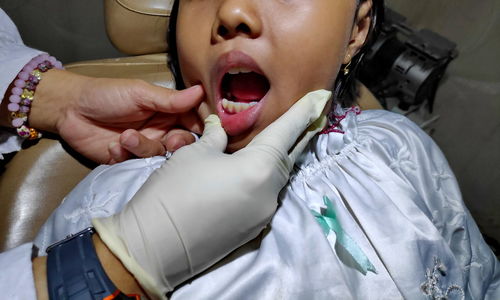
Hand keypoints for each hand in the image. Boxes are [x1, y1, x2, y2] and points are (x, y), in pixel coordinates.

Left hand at [29, 69, 203, 163]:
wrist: (69, 109)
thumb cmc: (107, 94)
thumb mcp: (140, 93)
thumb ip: (170, 99)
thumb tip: (201, 91)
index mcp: (167, 112)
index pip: (193, 122)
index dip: (201, 128)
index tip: (204, 133)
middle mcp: (160, 130)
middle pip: (182, 144)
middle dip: (177, 145)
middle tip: (169, 141)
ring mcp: (144, 147)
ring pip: (160, 156)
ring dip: (144, 148)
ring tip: (125, 138)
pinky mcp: (128, 161)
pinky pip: (137, 166)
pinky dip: (125, 156)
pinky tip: (112, 146)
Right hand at [93, 90, 330, 297]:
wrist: (153, 247)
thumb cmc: (173, 192)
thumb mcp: (194, 154)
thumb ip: (216, 137)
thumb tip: (220, 128)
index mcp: (260, 168)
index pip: (288, 132)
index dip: (304, 112)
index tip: (322, 96)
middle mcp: (270, 193)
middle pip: (288, 157)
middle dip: (298, 135)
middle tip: (310, 116)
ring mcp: (263, 215)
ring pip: (276, 178)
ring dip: (278, 158)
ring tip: (279, 141)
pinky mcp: (252, 230)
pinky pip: (264, 196)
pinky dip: (263, 179)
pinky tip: (252, 172)